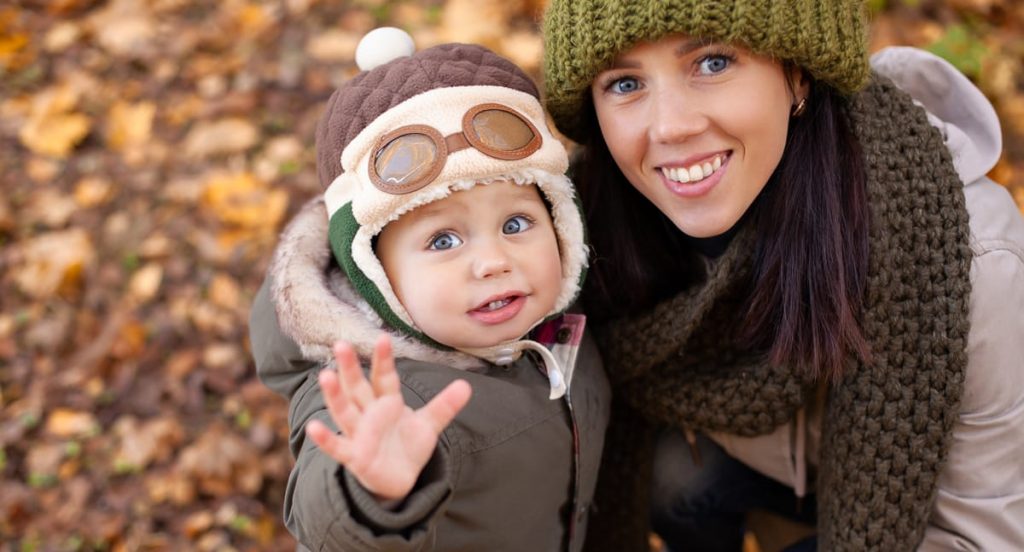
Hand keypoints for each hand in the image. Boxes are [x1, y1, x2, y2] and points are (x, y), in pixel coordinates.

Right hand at [305, 334, 471, 500]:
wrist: (398, 479)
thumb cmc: (407, 446)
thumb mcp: (429, 425)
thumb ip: (445, 405)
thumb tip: (467, 385)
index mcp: (387, 402)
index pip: (385, 377)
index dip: (384, 359)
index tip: (383, 337)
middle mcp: (369, 414)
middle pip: (358, 388)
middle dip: (350, 368)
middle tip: (341, 344)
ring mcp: (359, 434)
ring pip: (344, 412)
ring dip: (335, 395)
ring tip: (325, 376)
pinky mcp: (354, 457)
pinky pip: (337, 446)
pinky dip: (325, 438)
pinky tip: (314, 427)